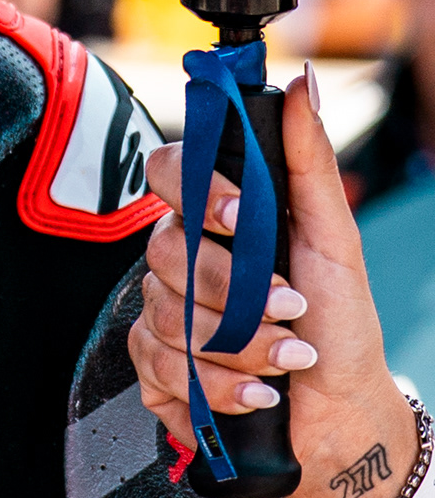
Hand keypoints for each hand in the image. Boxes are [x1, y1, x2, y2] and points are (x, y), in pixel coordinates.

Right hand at [128, 75, 414, 497]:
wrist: (342, 412)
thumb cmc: (341, 322)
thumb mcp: (337, 239)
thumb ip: (310, 161)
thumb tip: (303, 84)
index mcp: (217, 218)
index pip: (169, 172)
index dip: (198, 190)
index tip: (242, 215)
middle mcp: (181, 259)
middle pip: (164, 253)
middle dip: (233, 294)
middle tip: (290, 311)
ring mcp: (162, 315)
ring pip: (162, 317)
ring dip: (236, 348)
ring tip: (286, 361)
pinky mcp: (155, 371)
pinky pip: (157, 370)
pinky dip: (216, 388)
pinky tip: (255, 394)